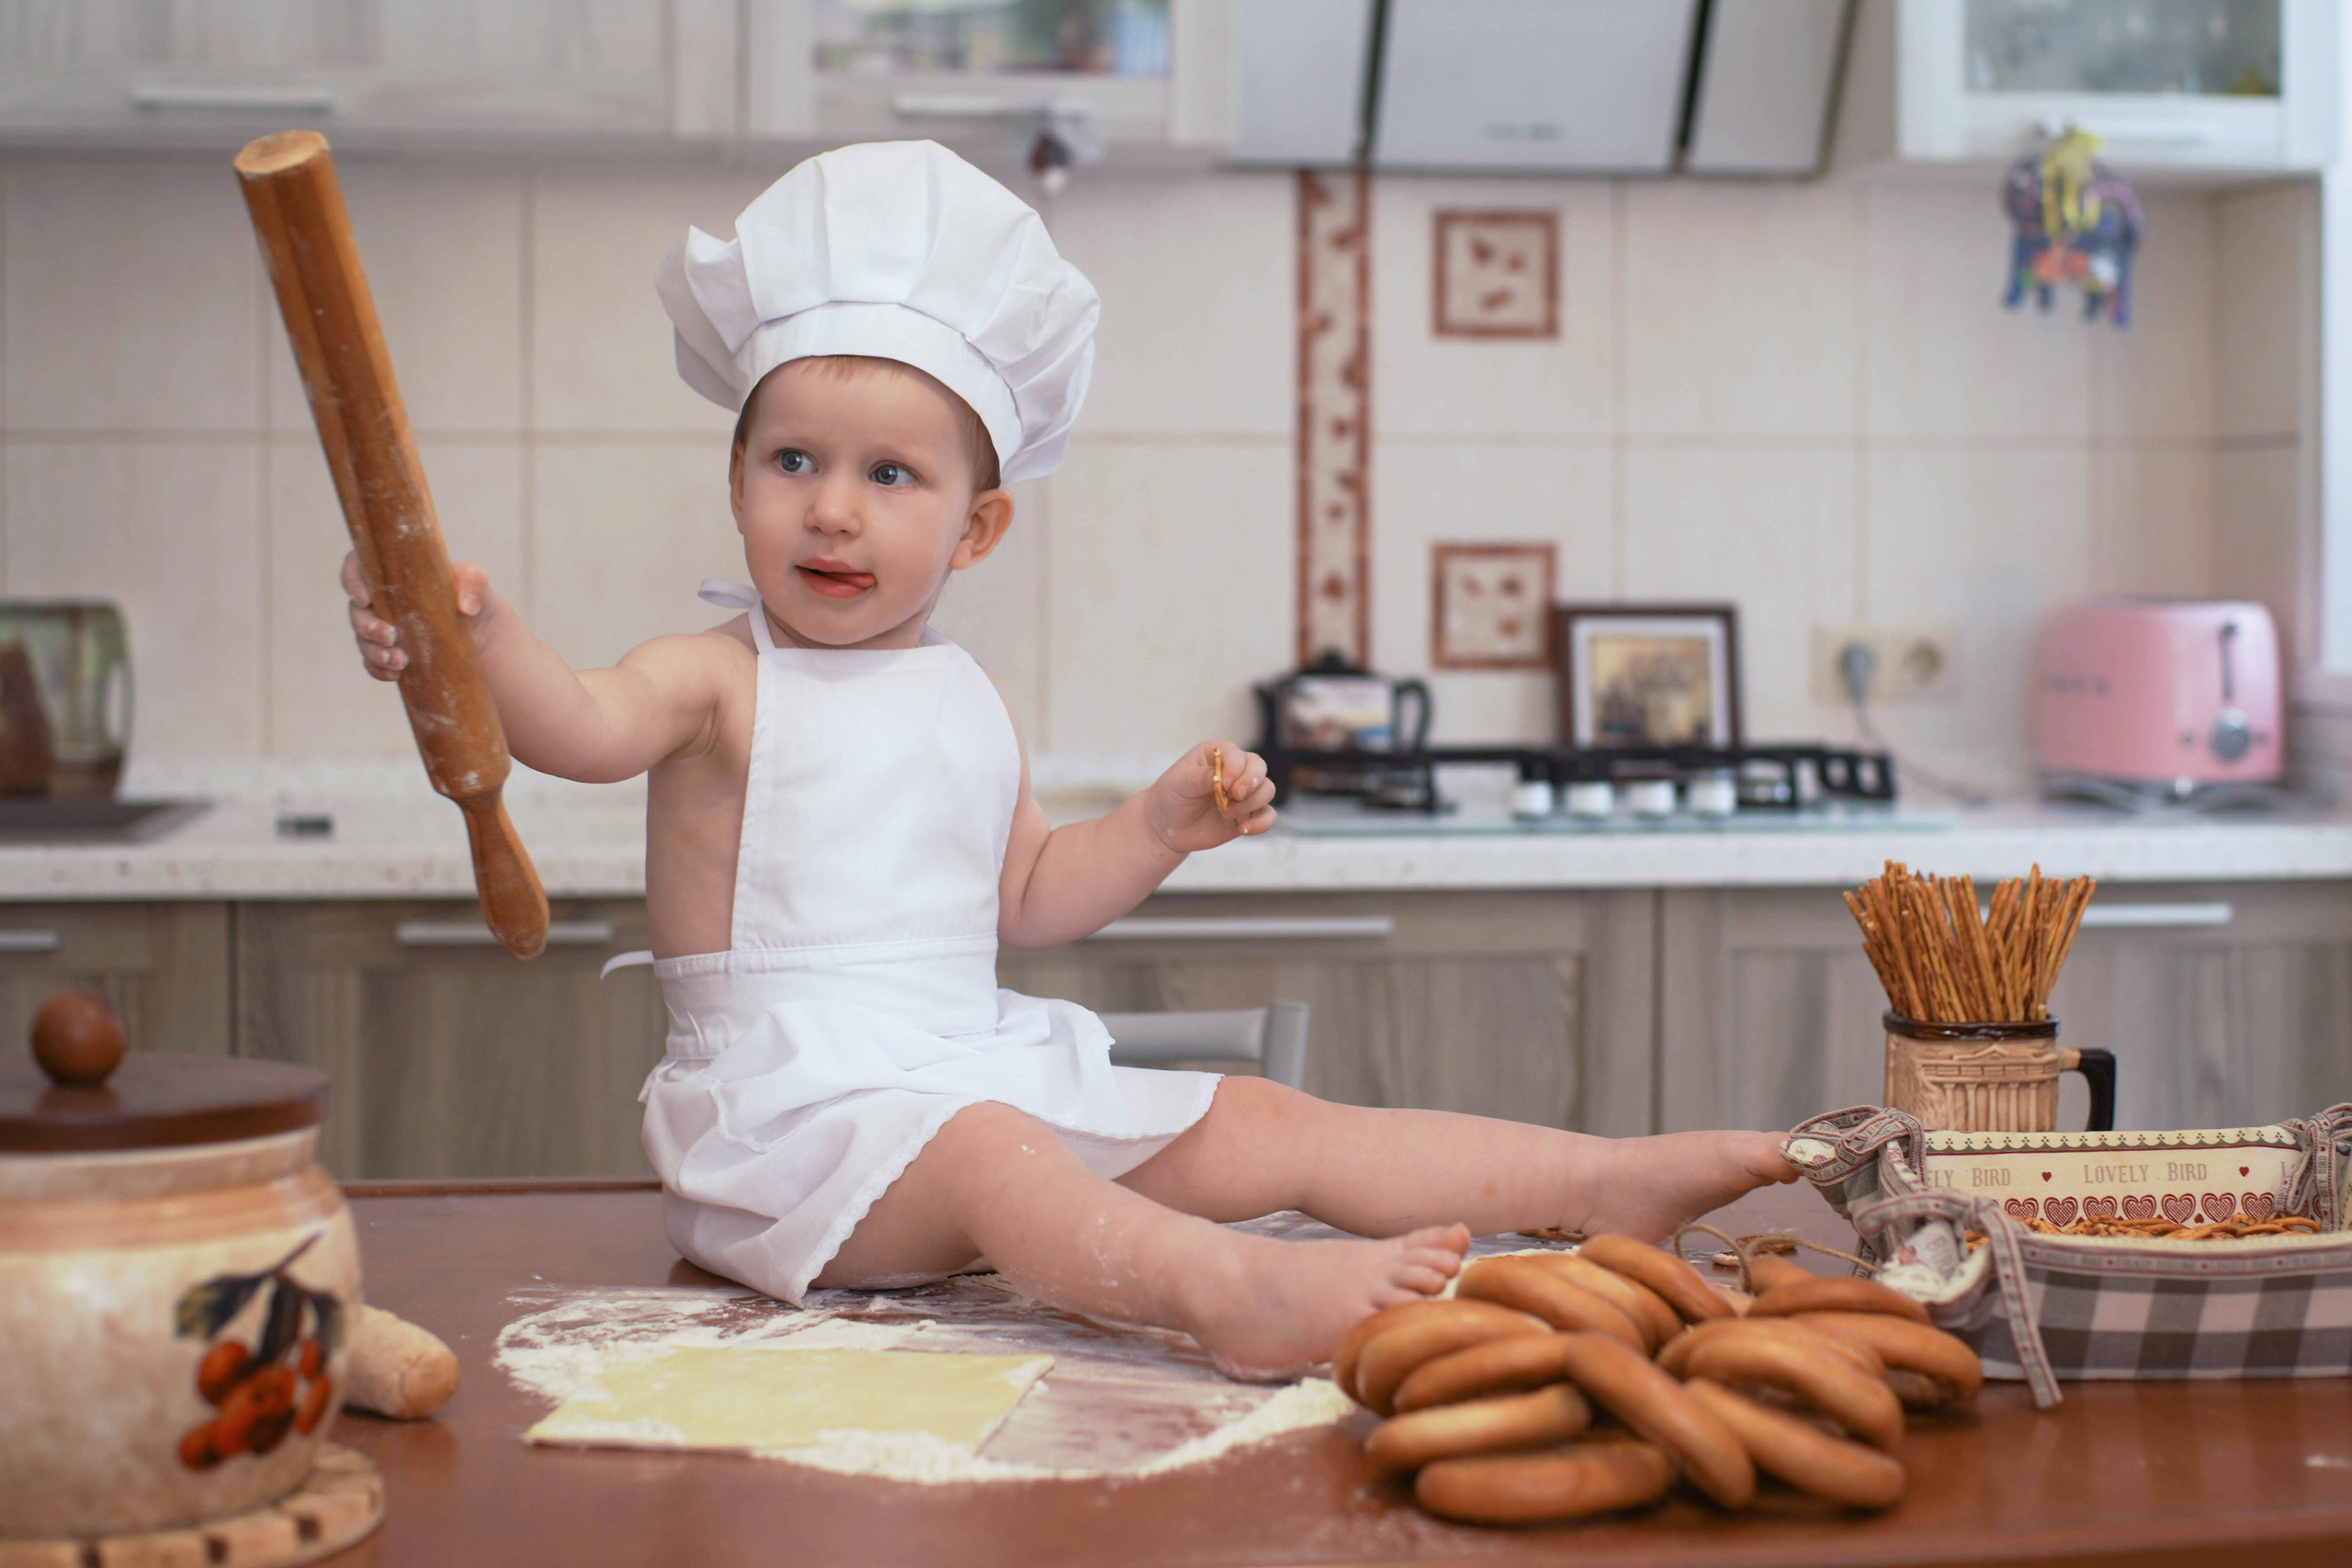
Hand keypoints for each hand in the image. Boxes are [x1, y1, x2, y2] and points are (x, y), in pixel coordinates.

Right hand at [343, 550, 493, 681]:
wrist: (486, 637)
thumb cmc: (476, 600)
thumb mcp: (479, 584)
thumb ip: (474, 581)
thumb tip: (465, 607)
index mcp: (395, 576)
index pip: (359, 566)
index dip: (352, 579)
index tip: (365, 598)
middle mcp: (383, 601)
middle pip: (356, 610)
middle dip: (367, 626)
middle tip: (391, 636)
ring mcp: (385, 629)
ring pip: (362, 639)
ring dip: (375, 652)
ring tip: (401, 661)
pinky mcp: (391, 654)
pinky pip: (373, 663)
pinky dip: (379, 669)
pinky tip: (397, 674)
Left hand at [1147, 741, 1277, 851]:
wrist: (1168, 825)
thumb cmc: (1172, 796)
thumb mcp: (1179, 783)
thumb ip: (1201, 777)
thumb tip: (1222, 776)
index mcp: (1218, 755)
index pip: (1238, 755)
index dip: (1236, 769)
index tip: (1224, 785)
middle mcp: (1236, 771)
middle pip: (1260, 768)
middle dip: (1251, 782)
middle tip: (1234, 796)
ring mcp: (1244, 794)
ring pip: (1267, 790)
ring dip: (1250, 804)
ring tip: (1226, 813)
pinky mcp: (1248, 815)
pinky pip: (1268, 816)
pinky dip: (1261, 823)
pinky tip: (1242, 829)